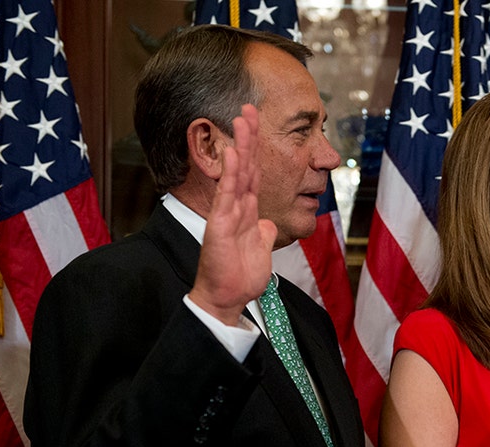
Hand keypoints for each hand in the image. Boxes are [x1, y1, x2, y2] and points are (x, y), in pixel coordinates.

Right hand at [188, 104, 278, 325]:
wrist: (227, 296)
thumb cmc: (241, 275)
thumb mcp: (261, 249)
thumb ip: (264, 232)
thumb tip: (268, 224)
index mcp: (247, 210)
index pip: (254, 172)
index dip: (257, 149)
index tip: (258, 124)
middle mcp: (236, 206)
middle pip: (245, 165)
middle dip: (248, 136)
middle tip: (249, 108)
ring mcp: (227, 213)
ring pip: (236, 173)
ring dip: (240, 146)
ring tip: (241, 119)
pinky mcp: (220, 224)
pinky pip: (227, 194)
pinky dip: (231, 173)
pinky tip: (235, 153)